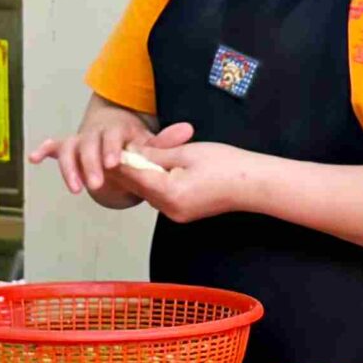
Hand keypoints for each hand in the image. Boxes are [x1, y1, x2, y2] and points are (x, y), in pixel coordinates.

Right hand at [28, 102, 168, 210]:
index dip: (112, 149)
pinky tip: (34, 158)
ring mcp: (80, 139)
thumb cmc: (135, 144)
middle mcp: (95, 133)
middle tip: (95, 185)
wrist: (116, 136)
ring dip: (70, 168)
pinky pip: (54, 147)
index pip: (114, 138)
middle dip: (90, 165)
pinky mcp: (68, 147)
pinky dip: (43, 150)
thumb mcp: (150, 143)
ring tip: (76, 189)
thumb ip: (166, 141)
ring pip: (69, 150)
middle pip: (89, 146)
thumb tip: (188, 130)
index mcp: (118, 130)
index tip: (114, 163)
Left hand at [112, 130, 255, 224]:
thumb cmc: (226, 164)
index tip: (108, 148)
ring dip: (141, 176)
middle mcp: (169, 209)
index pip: (134, 175)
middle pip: (138, 187)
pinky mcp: (185, 214)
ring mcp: (177, 214)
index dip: (119, 160)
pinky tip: (152, 170)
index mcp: (168, 193)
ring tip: (131, 157)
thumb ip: (156, 155)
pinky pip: (162, 197)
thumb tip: (133, 153)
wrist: (254, 184)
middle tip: (112, 151)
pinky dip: (155, 183)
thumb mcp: (187, 153)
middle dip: (126, 169)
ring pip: (149, 192)